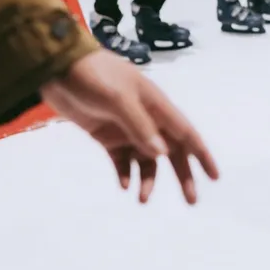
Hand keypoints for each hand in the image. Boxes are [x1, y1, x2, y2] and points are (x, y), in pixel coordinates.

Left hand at [41, 50, 218, 204]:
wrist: (56, 68)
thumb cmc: (93, 77)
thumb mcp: (118, 99)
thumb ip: (140, 126)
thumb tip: (163, 154)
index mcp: (156, 106)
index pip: (186, 133)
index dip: (202, 155)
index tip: (214, 177)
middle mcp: (147, 119)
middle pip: (171, 151)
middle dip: (182, 175)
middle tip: (191, 201)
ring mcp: (126, 128)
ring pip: (146, 159)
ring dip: (148, 179)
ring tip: (142, 199)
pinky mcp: (106, 135)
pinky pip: (122, 159)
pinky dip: (125, 173)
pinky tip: (124, 186)